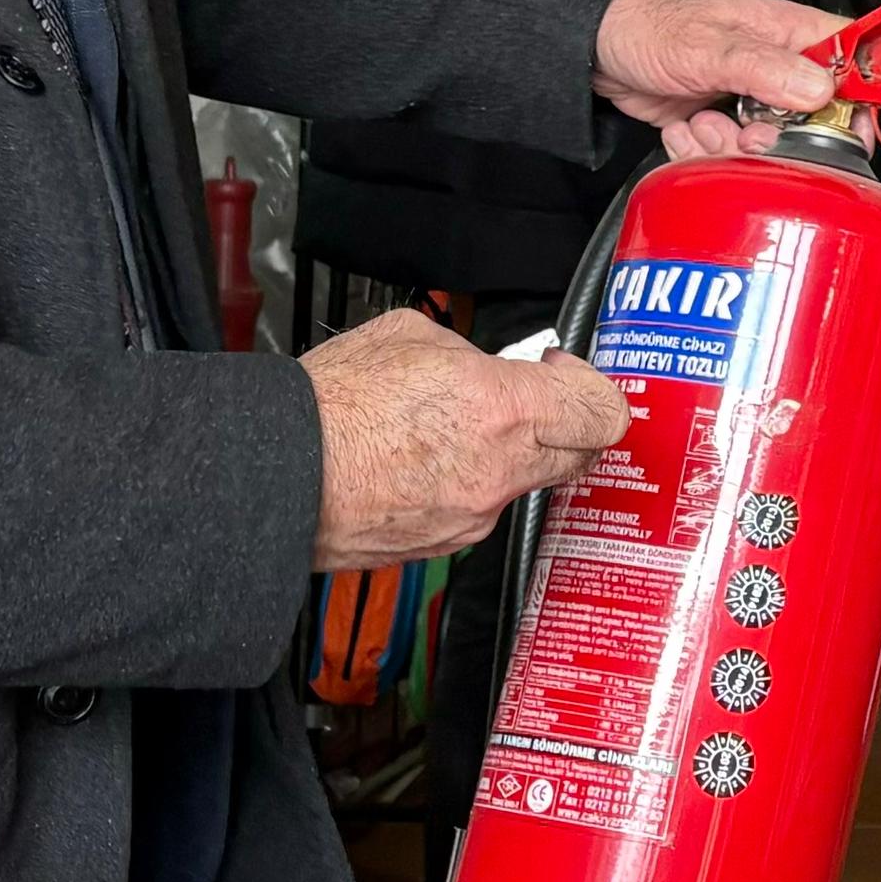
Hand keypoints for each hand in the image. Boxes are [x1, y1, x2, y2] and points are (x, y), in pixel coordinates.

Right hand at [302, 310, 628, 567]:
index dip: (595, 386)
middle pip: (579, 455)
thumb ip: (470, 354)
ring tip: (451, 426)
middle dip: (565, 423)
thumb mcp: (412, 336)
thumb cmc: (331, 407)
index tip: (564, 372)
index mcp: (502, 410)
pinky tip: (422, 458)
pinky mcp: (444, 544)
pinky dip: (466, 483)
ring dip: (507, 453)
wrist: (278, 474)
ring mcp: (473, 516)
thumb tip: (485, 368)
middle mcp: (499, 472)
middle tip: (531, 399)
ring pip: (523, 482)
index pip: (601, 410)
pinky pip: (478, 508)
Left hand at [594, 0, 843, 159]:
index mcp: (790, 33)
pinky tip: (684, 129)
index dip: (858, 99)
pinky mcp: (719, 120)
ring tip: (703, 125)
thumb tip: (821, 90)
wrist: (595, 41)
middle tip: (751, 136)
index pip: (851, 62)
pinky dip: (705, 151)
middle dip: (781, 140)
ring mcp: (747, 96)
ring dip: (733, 148)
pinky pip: (730, 153)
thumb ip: (767, 68)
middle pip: (814, 118)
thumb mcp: (711, 45)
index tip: (846, 131)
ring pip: (769, 144)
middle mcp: (776, 65)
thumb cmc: (652, 22)